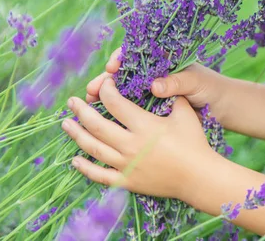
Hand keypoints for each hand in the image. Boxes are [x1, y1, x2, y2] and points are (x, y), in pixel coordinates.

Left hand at [64, 77, 217, 201]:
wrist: (198, 176)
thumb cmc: (194, 143)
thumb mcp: (185, 113)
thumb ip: (172, 96)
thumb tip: (160, 83)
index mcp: (144, 125)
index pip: (115, 103)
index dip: (106, 91)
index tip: (103, 84)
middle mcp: (131, 144)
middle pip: (97, 125)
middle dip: (81, 110)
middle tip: (71, 102)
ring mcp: (126, 164)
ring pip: (93, 148)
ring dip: (77, 134)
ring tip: (66, 124)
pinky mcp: (127, 181)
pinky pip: (100, 175)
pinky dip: (85, 167)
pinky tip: (75, 159)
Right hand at [86, 48, 228, 119]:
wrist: (223, 107)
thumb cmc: (210, 87)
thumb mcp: (194, 81)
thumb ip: (176, 82)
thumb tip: (154, 86)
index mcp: (161, 63)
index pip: (134, 55)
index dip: (120, 59)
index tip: (112, 68)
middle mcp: (151, 76)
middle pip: (121, 76)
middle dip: (104, 81)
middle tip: (91, 90)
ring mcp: (148, 94)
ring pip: (119, 94)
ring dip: (102, 98)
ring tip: (88, 103)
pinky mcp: (149, 112)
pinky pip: (128, 111)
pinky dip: (113, 114)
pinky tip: (100, 120)